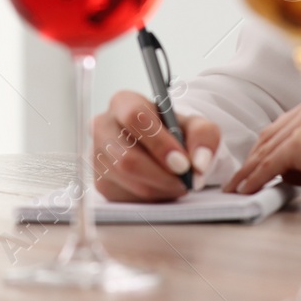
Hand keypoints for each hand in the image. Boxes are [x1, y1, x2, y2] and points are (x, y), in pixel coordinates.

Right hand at [91, 90, 219, 201]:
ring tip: (178, 183)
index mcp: (123, 102)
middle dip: (161, 175)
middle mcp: (103, 126)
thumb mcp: (195, 125)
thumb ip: (204, 136)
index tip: (182, 163)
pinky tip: (162, 188)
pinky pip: (127, 197)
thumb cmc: (175, 131)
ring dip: (160, 188)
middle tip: (185, 182)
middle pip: (126, 157)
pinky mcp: (100, 182)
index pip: (134, 117)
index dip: (159, 143)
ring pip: (128, 180)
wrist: (161, 147)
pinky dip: (151, 197)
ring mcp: (97, 155)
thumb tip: (199, 163)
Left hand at [224, 91, 300, 210]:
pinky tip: (249, 189)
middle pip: (274, 132)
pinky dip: (257, 177)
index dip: (268, 147)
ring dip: (252, 170)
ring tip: (239, 187)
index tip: (255, 164)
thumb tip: (283, 166)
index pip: (287, 124)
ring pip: (270, 147)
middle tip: (241, 178)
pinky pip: (272, 161)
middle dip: (255, 158)